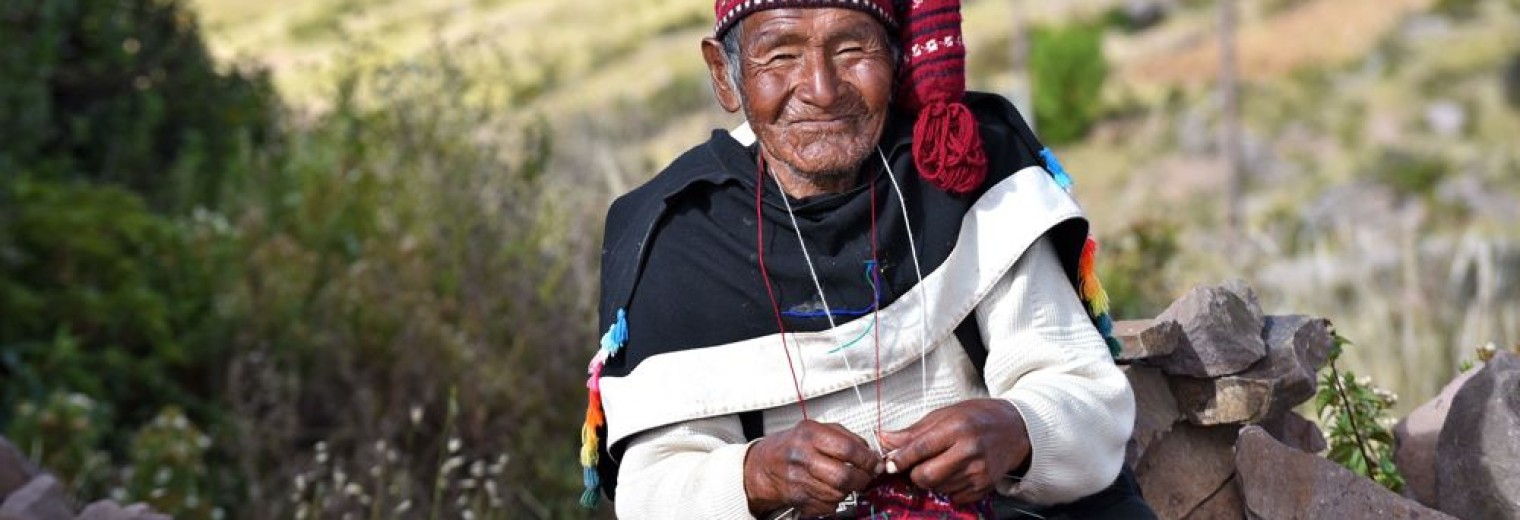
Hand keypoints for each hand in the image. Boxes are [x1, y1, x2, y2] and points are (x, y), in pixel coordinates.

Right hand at [743, 420, 883, 515]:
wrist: (765, 465)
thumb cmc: (794, 445)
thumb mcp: (817, 429)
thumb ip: (845, 437)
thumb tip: (870, 453)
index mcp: (809, 434)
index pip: (848, 449)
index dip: (867, 459)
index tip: (875, 462)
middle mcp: (802, 457)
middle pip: (844, 476)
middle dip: (862, 478)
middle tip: (867, 476)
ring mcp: (798, 481)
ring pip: (838, 493)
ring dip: (849, 490)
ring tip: (845, 480)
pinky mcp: (798, 499)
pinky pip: (828, 506)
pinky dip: (835, 500)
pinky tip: (829, 489)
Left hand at [877, 398, 1030, 504]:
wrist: (1016, 429)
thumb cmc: (978, 417)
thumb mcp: (945, 414)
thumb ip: (914, 431)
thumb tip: (884, 438)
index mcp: (956, 428)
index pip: (919, 449)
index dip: (900, 459)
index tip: (890, 463)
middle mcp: (969, 451)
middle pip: (926, 476)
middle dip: (915, 473)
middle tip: (917, 464)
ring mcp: (979, 472)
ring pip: (938, 488)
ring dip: (932, 480)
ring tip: (942, 462)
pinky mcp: (985, 486)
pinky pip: (954, 496)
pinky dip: (949, 487)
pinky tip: (956, 471)